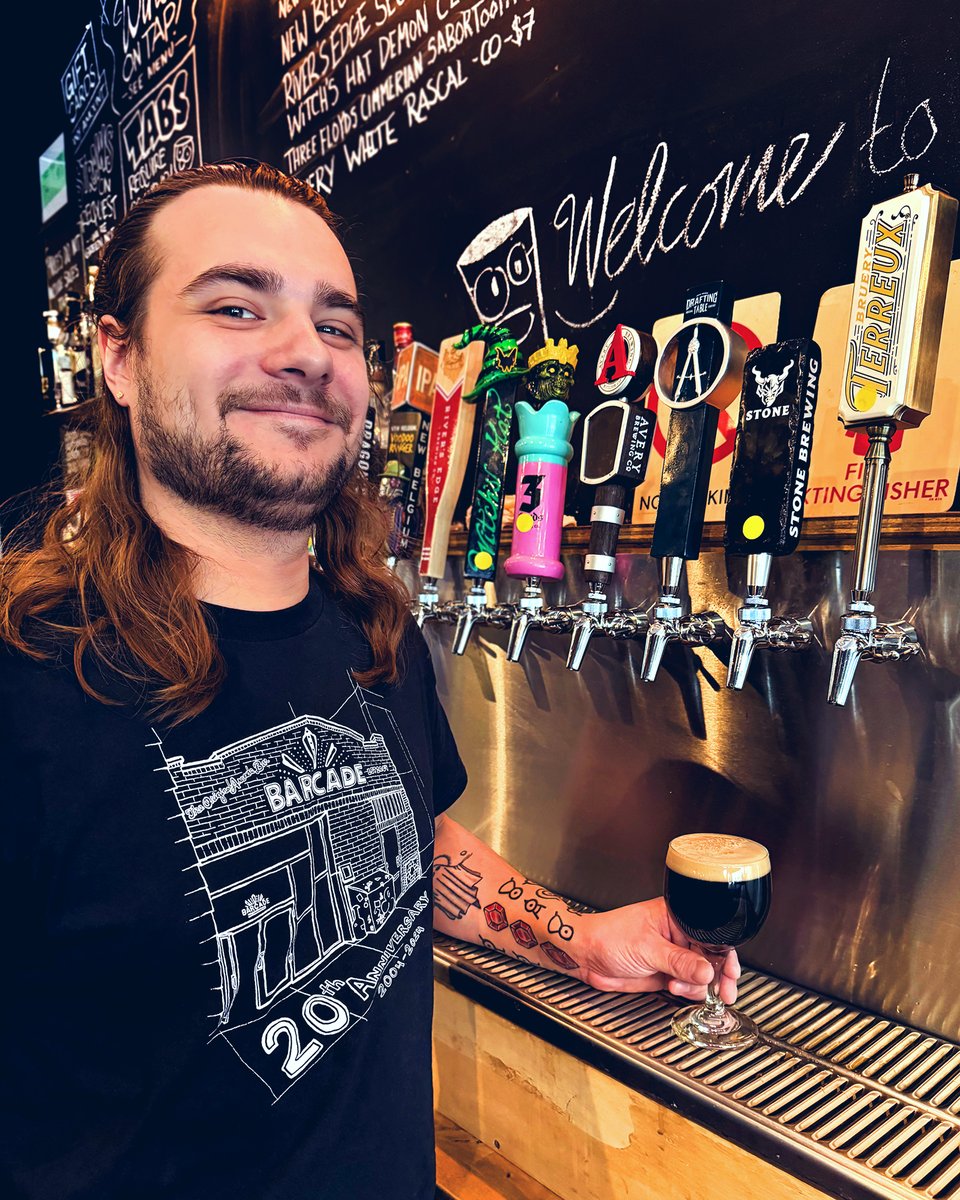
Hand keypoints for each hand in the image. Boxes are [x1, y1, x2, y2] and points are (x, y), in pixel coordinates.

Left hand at [576, 897, 739, 1001]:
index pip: (709, 934)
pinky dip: (688, 992)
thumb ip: (679, 962)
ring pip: (700, 974)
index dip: (724, 954)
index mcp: (674, 917)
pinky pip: (687, 984)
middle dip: (717, 975)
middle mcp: (676, 934)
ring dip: (697, 986)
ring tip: (680, 987)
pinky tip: (677, 990)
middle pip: (709, 956)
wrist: (585, 956)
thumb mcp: (647, 948)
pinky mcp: (664, 973)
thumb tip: (707, 971)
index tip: (732, 973)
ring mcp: (670, 955)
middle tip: (723, 992)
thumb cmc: (607, 937)